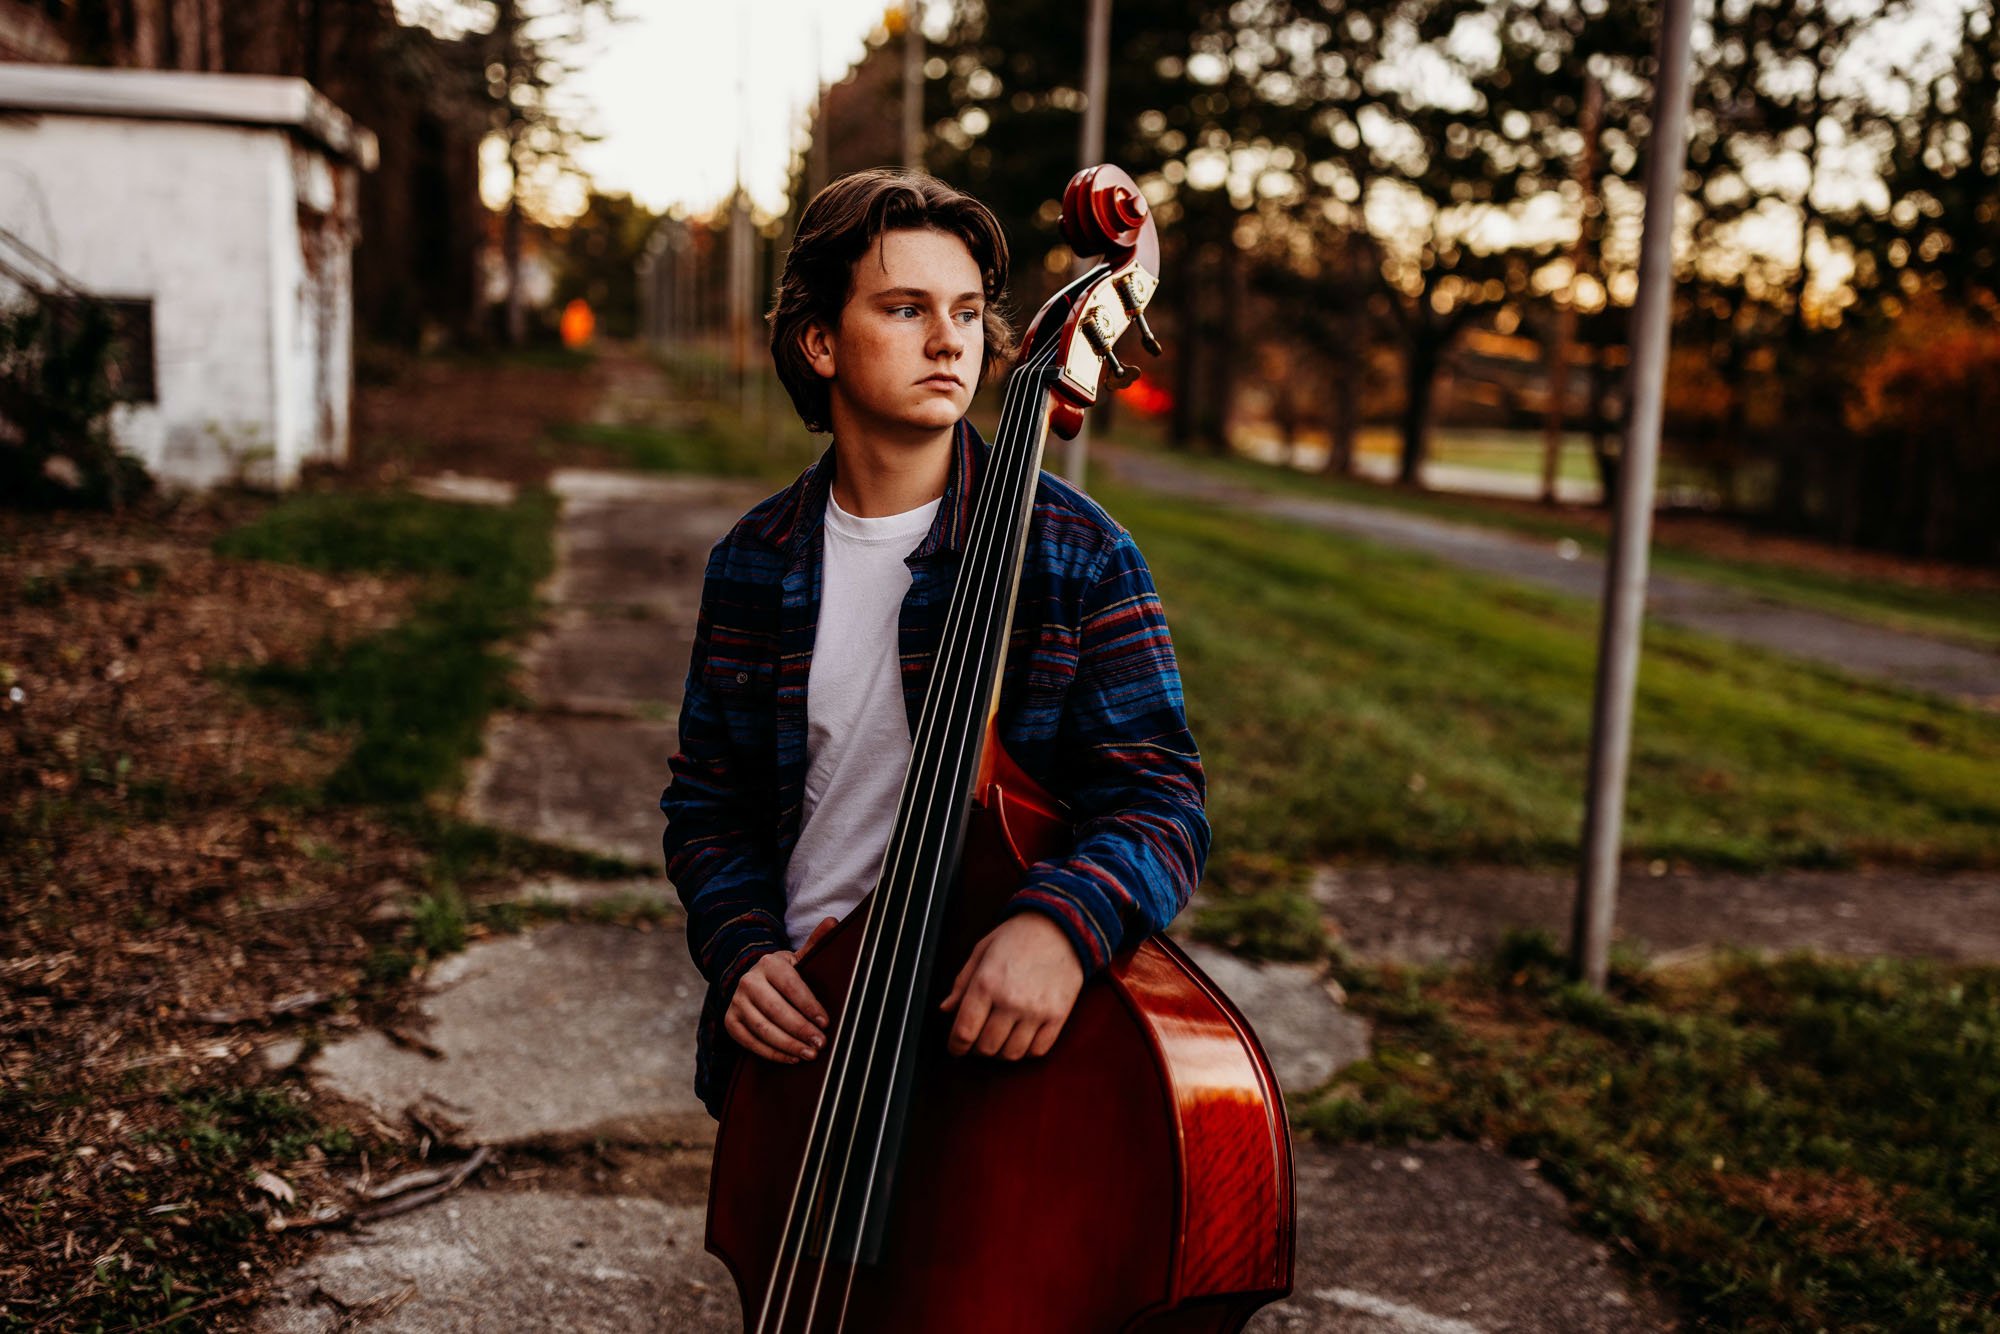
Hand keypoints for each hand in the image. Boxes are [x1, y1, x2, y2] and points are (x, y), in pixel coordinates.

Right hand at [725, 916, 836, 1063]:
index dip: (808, 1005)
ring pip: (762, 1028)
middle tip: (820, 1044)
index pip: (791, 986)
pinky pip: (749, 1041)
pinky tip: (790, 1058)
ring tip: (808, 1054)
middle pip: (776, 1010)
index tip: (825, 1022)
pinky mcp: (730, 1021)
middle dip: (800, 1029)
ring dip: (787, 1044)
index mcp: (769, 963)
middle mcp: (749, 981)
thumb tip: (833, 921)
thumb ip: (816, 943)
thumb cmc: (784, 973)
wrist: (752, 980)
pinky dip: (771, 1053)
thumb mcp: (798, 958)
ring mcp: (737, 1002)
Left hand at [939, 913, 1085, 1059]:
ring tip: (1000, 1038)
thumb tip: (946, 1009)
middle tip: (978, 1039)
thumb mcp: (981, 951)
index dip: (956, 1046)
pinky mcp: (1058, 1015)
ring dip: (1001, 1052)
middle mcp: (1010, 1000)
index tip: (956, 1048)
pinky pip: (1038, 1050)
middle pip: (987, 1047)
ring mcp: (1036, 1010)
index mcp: (986, 983)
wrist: (1060, 926)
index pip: (964, 1031)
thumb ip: (962, 983)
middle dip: (977, 1048)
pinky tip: (1022, 1036)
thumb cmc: (1017, 936)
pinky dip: (1026, 1050)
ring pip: (1012, 1054)